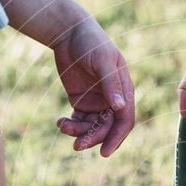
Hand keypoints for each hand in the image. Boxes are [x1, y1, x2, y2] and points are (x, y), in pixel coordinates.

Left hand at [54, 20, 134, 156]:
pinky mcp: (81, 101)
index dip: (117, 138)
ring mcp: (97, 102)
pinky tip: (60, 122)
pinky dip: (70, 126)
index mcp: (124, 91)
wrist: (69, 33)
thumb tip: (120, 108)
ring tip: (63, 127)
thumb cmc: (90, 43)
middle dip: (93, 138)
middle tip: (76, 145)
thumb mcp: (102, 61)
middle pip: (107, 128)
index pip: (125, 121)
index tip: (104, 152)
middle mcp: (113, 99)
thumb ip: (111, 84)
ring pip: (92, 127)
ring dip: (79, 132)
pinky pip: (79, 121)